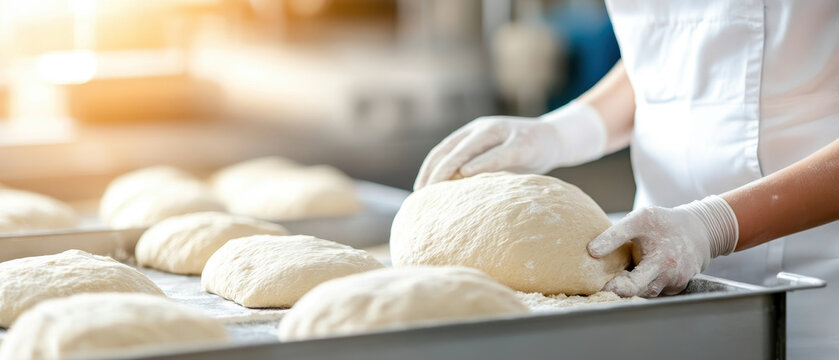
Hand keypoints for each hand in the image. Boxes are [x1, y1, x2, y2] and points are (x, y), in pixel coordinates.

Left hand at [413, 102, 606, 189]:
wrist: (557, 138)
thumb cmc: (522, 156)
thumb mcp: (495, 163)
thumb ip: (475, 173)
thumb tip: (451, 200)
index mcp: (472, 132)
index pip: (442, 150)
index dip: (428, 169)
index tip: (417, 191)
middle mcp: (482, 128)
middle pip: (450, 150)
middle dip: (434, 173)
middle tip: (422, 195)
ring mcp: (502, 132)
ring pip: (468, 149)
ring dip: (449, 168)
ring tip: (436, 187)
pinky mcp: (521, 142)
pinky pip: (497, 153)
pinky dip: (480, 163)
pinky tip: (467, 175)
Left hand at [587, 196, 738, 296]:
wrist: (699, 230)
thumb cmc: (664, 223)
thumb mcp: (639, 219)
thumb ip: (615, 235)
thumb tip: (591, 251)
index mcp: (660, 261)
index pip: (633, 284)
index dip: (614, 288)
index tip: (600, 285)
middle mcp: (669, 276)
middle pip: (638, 293)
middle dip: (620, 290)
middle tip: (605, 284)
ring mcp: (675, 284)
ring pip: (647, 293)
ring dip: (632, 287)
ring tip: (618, 276)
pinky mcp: (678, 287)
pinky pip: (656, 291)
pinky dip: (645, 285)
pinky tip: (638, 274)